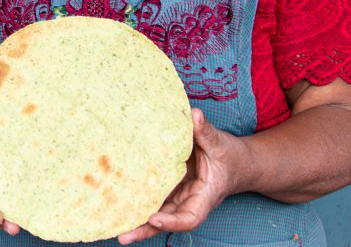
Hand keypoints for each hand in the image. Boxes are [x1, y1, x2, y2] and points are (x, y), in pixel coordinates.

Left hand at [118, 109, 238, 243]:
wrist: (238, 163)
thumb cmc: (231, 156)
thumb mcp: (221, 143)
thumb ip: (206, 131)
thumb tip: (195, 116)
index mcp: (205, 196)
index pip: (190, 218)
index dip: (172, 222)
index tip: (155, 219)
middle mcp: (189, 201)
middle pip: (166, 221)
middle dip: (145, 230)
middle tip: (123, 236)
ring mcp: (178, 196)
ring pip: (156, 212)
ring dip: (136, 220)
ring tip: (112, 225)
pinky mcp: (170, 188)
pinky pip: (153, 197)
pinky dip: (137, 201)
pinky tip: (116, 201)